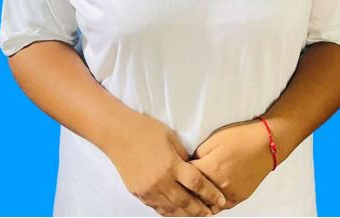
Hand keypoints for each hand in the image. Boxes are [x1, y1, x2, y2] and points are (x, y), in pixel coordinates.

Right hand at [106, 111, 226, 215]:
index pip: (197, 184)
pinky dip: (169, 212)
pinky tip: (176, 212)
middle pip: (186, 202)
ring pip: (172, 209)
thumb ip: (183, 155)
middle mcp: (162, 181)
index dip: (211, 194)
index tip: (221, 199)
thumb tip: (193, 168)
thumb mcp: (170, 137)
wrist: (118, 134)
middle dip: (200, 209)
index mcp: (172, 165)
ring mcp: (149, 189)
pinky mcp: (139, 193)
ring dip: (186, 214)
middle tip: (211, 213)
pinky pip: (157, 207)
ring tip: (196, 215)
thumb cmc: (146, 130)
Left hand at [188, 120, 273, 213]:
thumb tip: (191, 162)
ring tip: (191, 194)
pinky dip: (211, 205)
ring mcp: (230, 194)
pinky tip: (206, 200)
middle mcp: (219, 184)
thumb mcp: (215, 138)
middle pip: (194, 193)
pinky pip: (220, 208)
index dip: (180, 172)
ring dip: (198, 200)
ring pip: (206, 204)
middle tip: (181, 183)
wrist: (265, 144)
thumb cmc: (241, 137)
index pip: (187, 176)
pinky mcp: (238, 198)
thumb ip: (199, 152)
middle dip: (186, 188)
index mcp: (211, 167)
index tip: (177, 170)